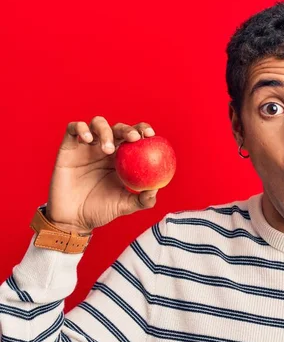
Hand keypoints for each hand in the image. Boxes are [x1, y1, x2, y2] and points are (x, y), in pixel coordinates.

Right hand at [44, 116, 158, 233]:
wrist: (73, 218)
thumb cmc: (100, 210)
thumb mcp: (125, 205)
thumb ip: (143, 200)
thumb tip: (157, 189)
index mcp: (122, 158)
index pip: (135, 137)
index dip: (143, 130)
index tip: (151, 135)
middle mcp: (105, 148)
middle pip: (119, 128)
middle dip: (128, 129)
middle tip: (134, 138)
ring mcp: (86, 146)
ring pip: (97, 123)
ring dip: (106, 130)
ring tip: (108, 149)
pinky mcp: (68, 147)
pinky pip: (73, 129)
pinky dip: (81, 128)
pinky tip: (89, 140)